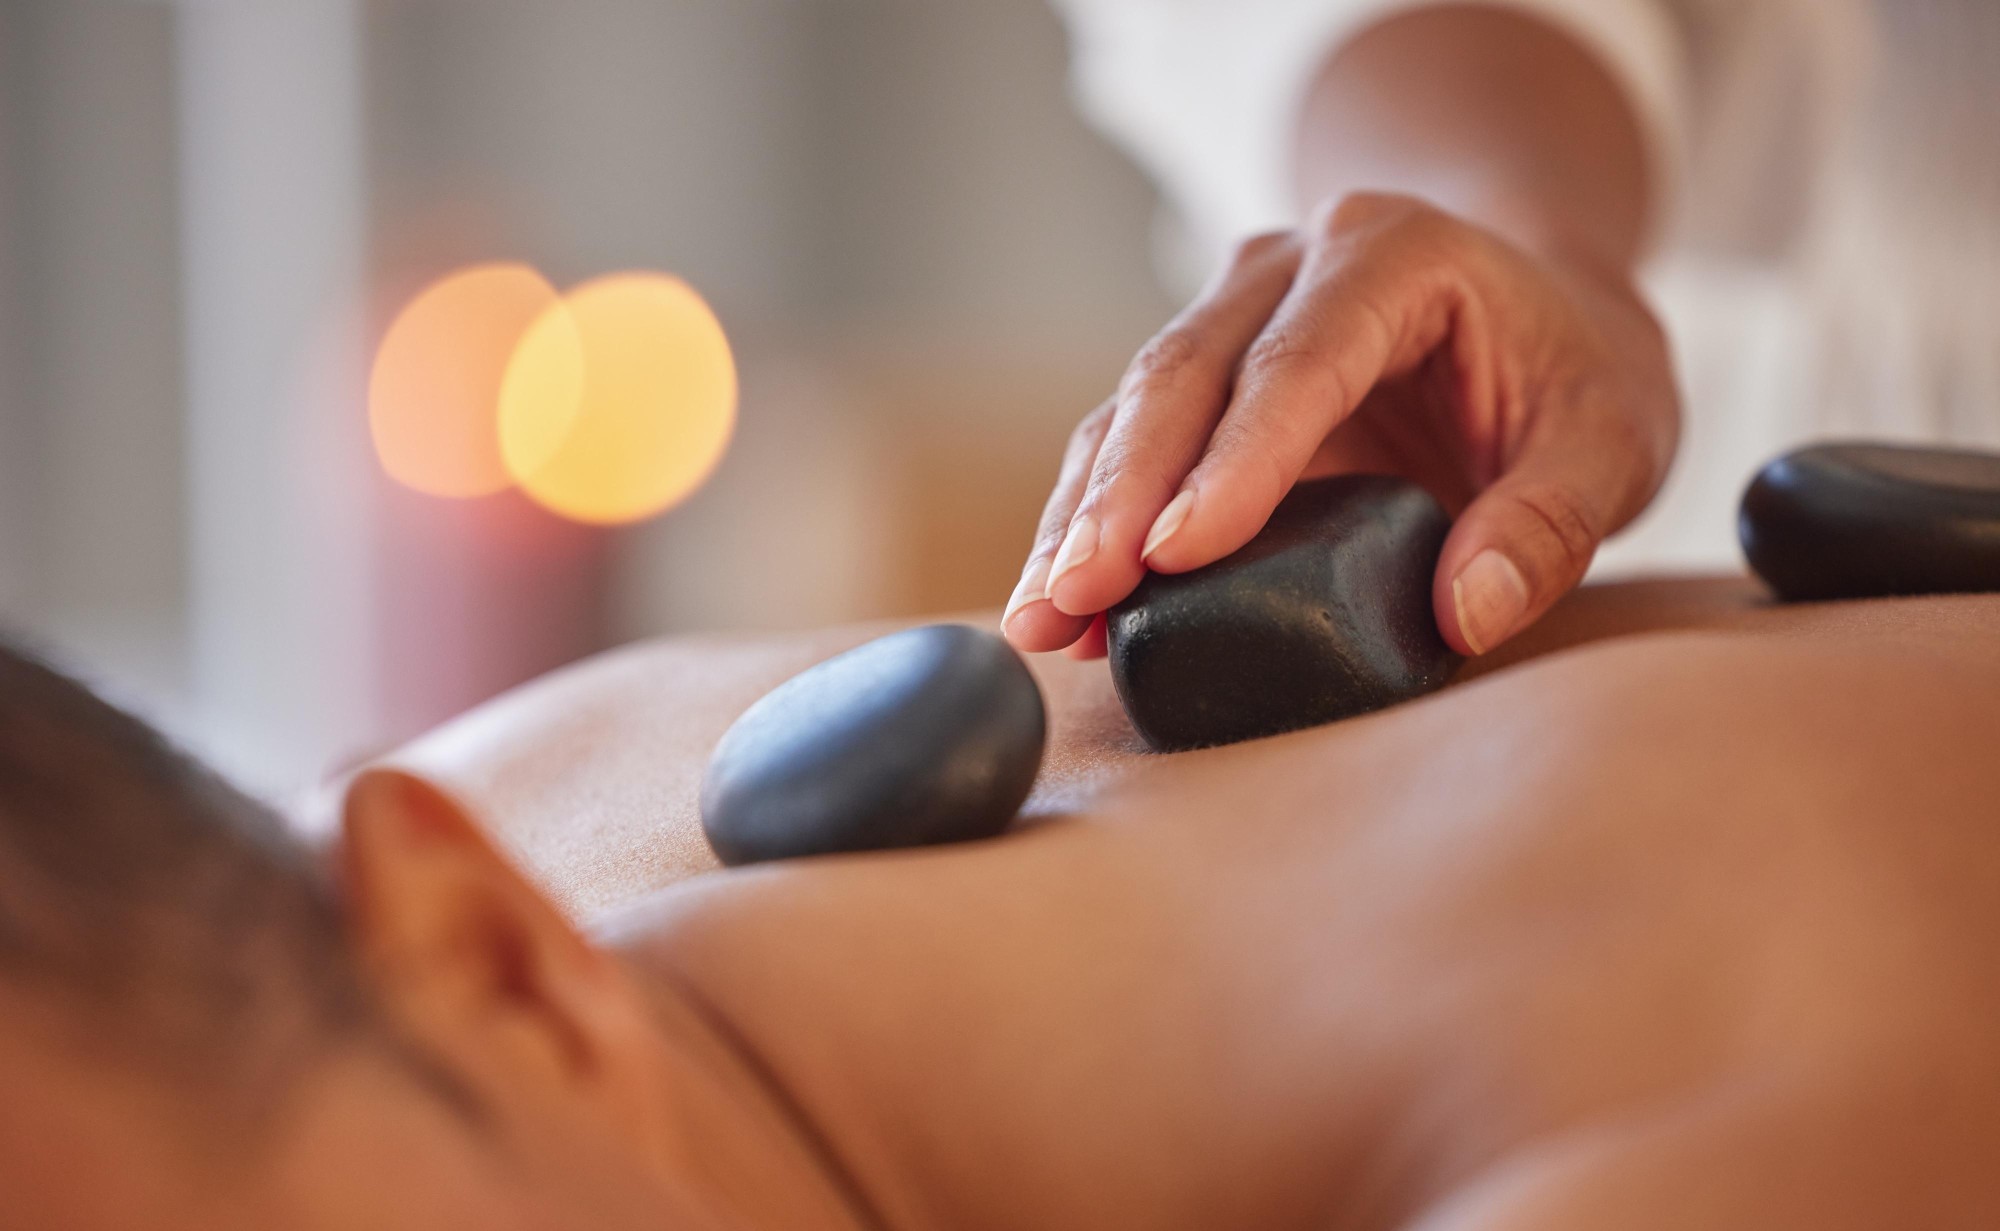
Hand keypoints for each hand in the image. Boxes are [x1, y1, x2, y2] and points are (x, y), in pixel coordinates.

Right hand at [1002, 193, 1679, 659]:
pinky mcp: (1204, 376)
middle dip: (1119, 497)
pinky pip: (1128, 444)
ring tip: (1041, 618)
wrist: (1540, 310)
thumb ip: (1552, 522)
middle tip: (1073, 598)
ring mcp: (1232, 313)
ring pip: (1132, 409)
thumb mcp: (1614, 440)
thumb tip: (1467, 614)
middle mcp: (1290, 267)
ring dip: (1081, 518)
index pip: (1298, 362)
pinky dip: (1091, 523)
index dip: (1234, 461)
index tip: (1179, 554)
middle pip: (1182, 376)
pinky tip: (1060, 604)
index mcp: (1391, 254)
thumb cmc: (1572, 373)